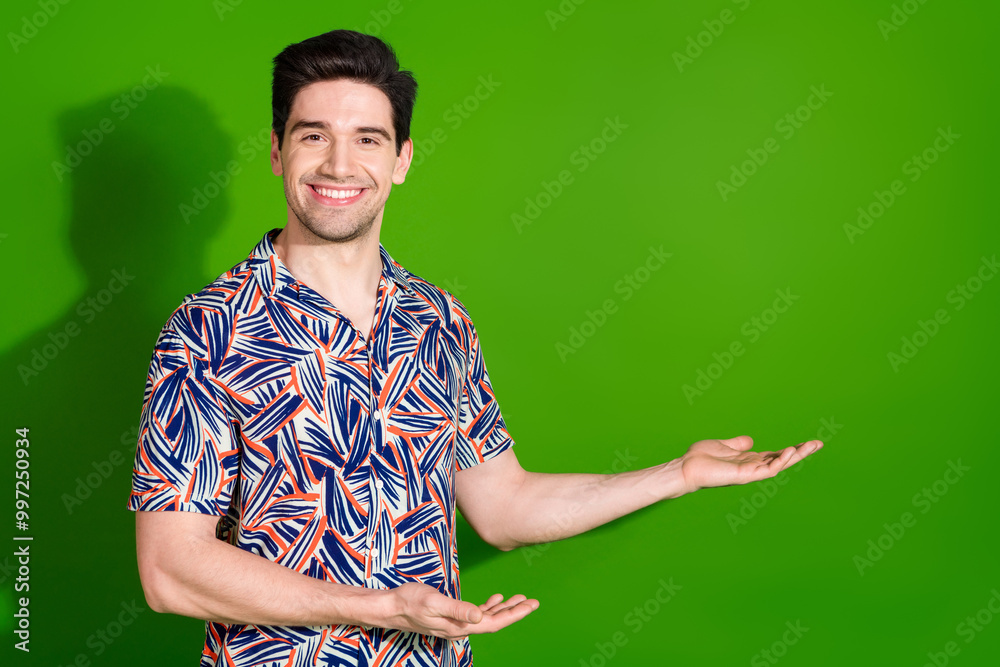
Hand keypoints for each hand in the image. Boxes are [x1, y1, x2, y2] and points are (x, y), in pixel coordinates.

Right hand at [386, 582, 538, 640]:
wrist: (391, 607)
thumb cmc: (410, 602)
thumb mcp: (434, 602)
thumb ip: (458, 609)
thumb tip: (480, 616)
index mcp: (460, 626)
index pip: (494, 623)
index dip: (514, 614)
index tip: (530, 605)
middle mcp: (460, 628)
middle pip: (494, 622)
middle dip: (515, 612)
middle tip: (532, 602)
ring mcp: (456, 623)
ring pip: (487, 618)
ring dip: (504, 608)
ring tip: (519, 598)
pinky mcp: (451, 616)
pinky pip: (476, 614)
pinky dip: (488, 606)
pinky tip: (495, 598)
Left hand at [679, 435, 821, 494]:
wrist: (686, 468)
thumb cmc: (701, 459)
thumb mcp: (723, 445)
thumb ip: (737, 444)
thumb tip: (750, 440)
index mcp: (749, 460)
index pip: (775, 455)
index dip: (791, 449)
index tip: (808, 442)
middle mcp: (752, 467)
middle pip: (782, 460)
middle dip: (800, 452)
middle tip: (819, 443)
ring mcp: (750, 472)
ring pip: (779, 465)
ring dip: (795, 456)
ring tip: (811, 446)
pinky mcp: (745, 476)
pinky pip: (767, 470)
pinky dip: (779, 461)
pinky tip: (789, 451)